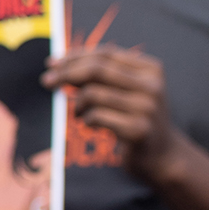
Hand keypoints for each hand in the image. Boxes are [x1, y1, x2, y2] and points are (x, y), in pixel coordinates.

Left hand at [43, 44, 176, 177]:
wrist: (162, 155)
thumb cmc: (135, 118)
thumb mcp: (125, 91)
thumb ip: (101, 76)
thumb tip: (60, 64)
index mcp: (151, 69)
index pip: (105, 54)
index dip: (75, 57)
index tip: (51, 63)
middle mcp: (152, 86)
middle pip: (97, 70)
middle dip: (66, 73)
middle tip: (46, 82)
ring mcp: (147, 108)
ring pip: (92, 94)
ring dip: (77, 104)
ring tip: (79, 113)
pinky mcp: (139, 130)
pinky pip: (95, 116)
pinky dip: (85, 120)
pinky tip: (90, 125)